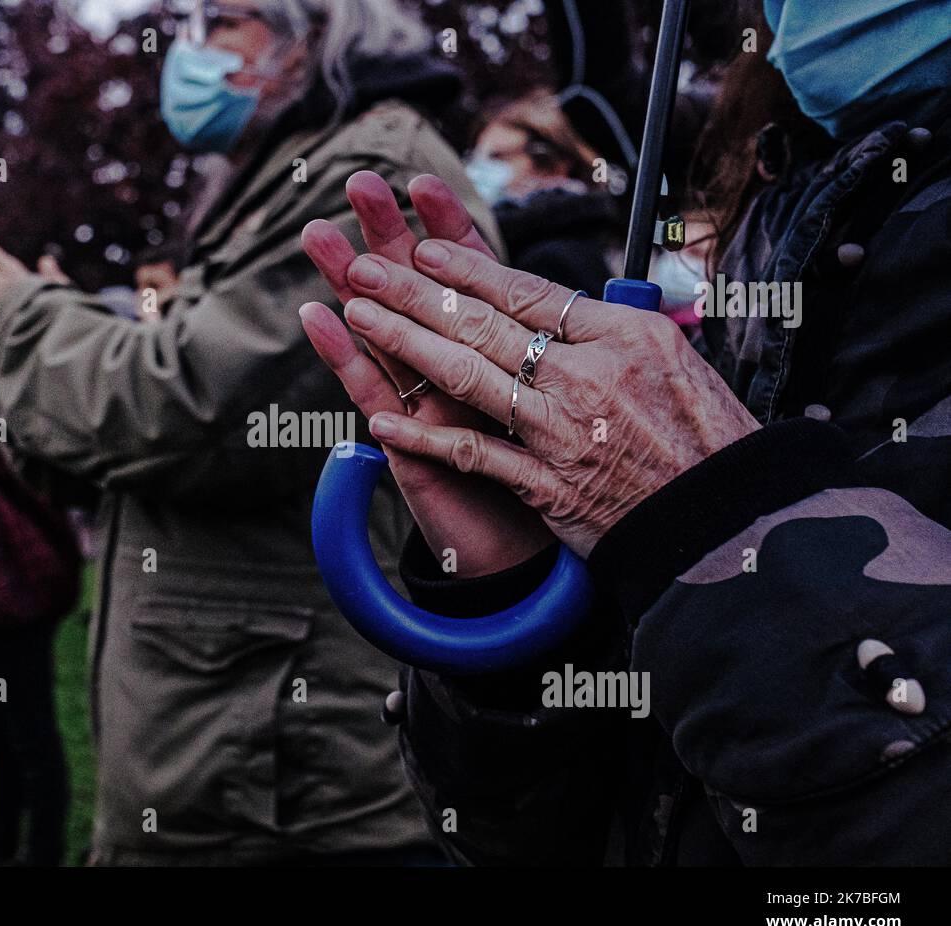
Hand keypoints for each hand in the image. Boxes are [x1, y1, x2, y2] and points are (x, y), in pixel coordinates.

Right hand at [302, 172, 553, 576]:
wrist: (543, 556)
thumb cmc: (575, 481)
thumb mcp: (590, 410)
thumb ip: (586, 362)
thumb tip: (611, 307)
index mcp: (504, 358)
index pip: (476, 278)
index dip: (451, 230)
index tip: (425, 181)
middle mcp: (460, 374)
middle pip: (421, 291)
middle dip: (392, 235)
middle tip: (359, 181)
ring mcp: (428, 406)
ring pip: (383, 331)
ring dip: (350, 282)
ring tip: (317, 235)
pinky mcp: (408, 448)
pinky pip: (375, 395)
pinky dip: (345, 358)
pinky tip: (317, 317)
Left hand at [328, 197, 758, 555]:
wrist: (727, 519)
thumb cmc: (706, 438)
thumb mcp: (673, 359)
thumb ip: (610, 329)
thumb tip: (560, 305)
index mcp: (622, 335)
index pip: (528, 290)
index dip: (468, 266)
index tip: (424, 246)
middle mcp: (588, 376)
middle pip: (484, 321)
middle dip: (415, 290)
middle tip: (364, 265)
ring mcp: (563, 431)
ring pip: (469, 375)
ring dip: (405, 342)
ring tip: (358, 314)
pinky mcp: (548, 485)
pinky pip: (474, 454)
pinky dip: (425, 437)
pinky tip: (383, 419)